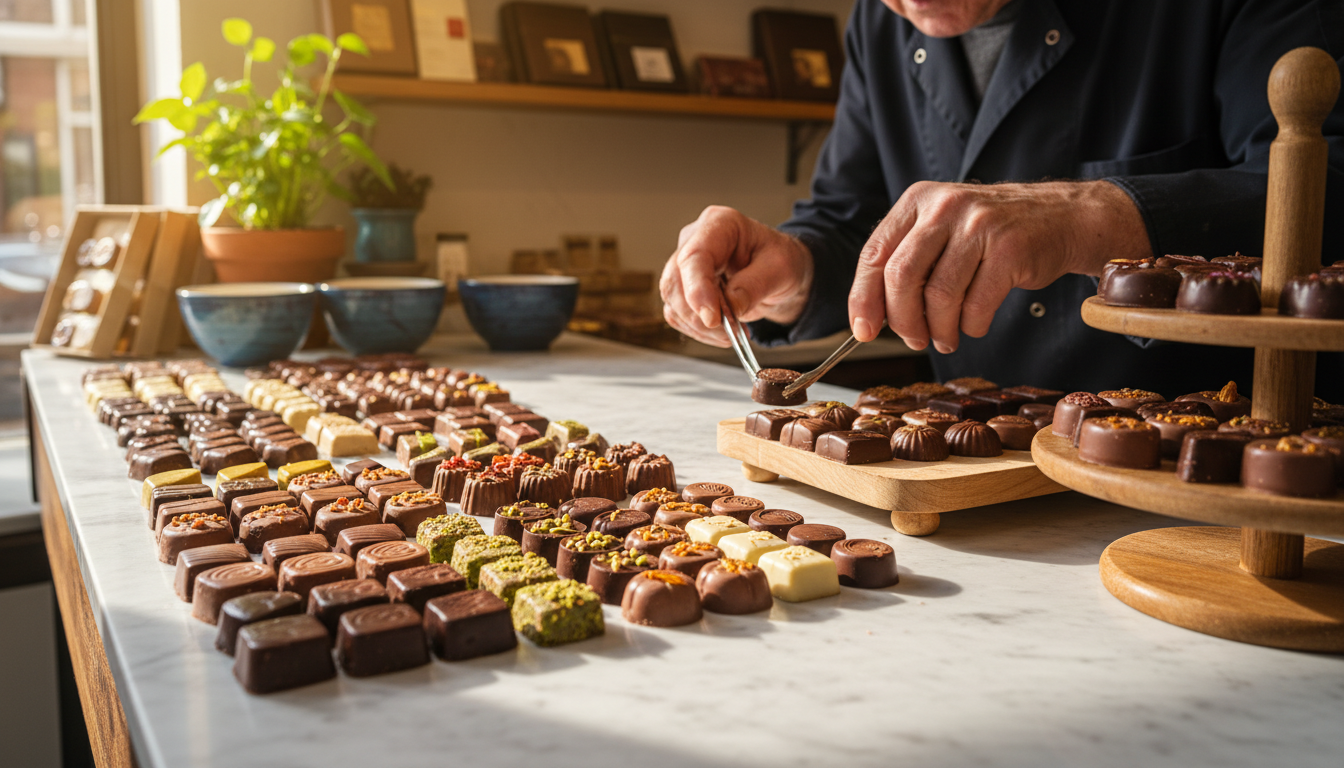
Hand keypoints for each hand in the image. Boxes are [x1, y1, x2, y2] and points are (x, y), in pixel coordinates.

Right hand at [660, 206, 814, 346]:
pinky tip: (721, 332)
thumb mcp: (781, 269)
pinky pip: (676, 314)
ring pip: (672, 301)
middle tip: (729, 332)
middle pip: (675, 281)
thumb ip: (754, 286)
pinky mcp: (683, 288)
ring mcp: (685, 264)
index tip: (712, 318)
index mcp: (720, 224)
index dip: (698, 290)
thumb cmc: (780, 260)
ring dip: (699, 326)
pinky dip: (696, 330)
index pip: (695, 256)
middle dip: (698, 315)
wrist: (777, 273)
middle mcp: (695, 240)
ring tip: (732, 332)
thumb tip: (729, 308)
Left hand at [847, 180, 1148, 351]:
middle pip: (901, 276)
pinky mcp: (1009, 249)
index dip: (863, 298)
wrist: (1063, 218)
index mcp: (919, 200)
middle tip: (913, 340)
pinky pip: (975, 305)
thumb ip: (907, 263)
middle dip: (902, 320)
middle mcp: (946, 206)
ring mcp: (979, 225)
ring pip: (939, 295)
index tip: (863, 330)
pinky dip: (970, 326)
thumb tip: (869, 318)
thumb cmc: (993, 234)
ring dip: (939, 329)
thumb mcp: (944, 231)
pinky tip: (973, 324)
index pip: (875, 254)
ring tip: (946, 338)